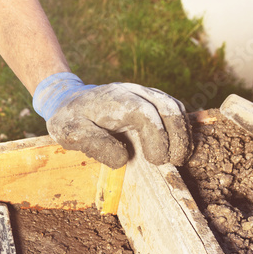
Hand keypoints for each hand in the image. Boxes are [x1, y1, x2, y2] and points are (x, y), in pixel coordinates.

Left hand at [33, 72, 191, 167]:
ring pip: (174, 106)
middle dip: (176, 135)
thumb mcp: (71, 133)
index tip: (156, 160)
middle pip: (166, 106)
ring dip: (182, 132)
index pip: (145, 113)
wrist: (71, 102)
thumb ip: (94, 144)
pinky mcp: (150, 101)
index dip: (157, 136)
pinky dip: (180, 128)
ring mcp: (144, 94)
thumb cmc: (71, 119)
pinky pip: (173, 110)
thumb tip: (123, 158)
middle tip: (174, 161)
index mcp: (115, 99)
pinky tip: (178, 147)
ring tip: (179, 157)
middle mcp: (134, 92)